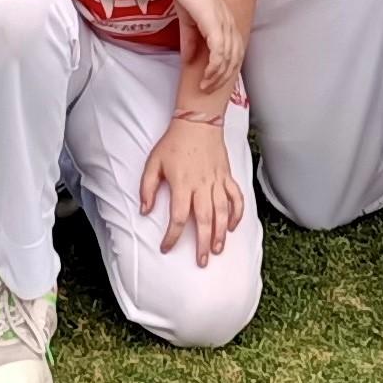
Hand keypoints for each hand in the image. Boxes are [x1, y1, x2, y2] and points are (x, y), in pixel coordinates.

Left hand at [140, 115, 242, 263]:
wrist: (198, 121)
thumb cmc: (174, 142)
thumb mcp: (153, 162)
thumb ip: (147, 188)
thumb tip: (145, 211)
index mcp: (182, 184)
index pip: (177, 217)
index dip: (171, 236)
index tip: (166, 247)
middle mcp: (202, 185)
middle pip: (204, 219)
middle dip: (202, 243)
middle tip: (202, 261)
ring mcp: (217, 181)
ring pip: (222, 211)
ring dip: (221, 233)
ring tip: (218, 249)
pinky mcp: (227, 175)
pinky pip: (235, 197)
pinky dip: (237, 212)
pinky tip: (233, 226)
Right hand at [171, 0, 243, 95]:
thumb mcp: (189, 23)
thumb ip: (191, 42)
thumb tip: (188, 61)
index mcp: (228, 23)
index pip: (236, 52)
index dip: (228, 69)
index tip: (215, 81)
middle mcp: (231, 25)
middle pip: (236, 59)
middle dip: (223, 78)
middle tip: (209, 90)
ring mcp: (225, 25)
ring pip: (228, 59)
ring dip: (217, 76)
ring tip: (205, 87)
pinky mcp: (216, 25)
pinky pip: (220, 52)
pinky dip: (214, 67)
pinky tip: (206, 75)